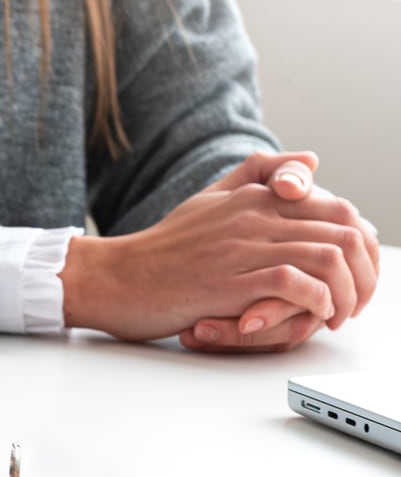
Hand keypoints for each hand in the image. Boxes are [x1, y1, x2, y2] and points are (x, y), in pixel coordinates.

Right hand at [61, 151, 377, 348]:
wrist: (112, 278)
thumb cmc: (159, 249)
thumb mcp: (208, 198)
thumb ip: (256, 175)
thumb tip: (311, 160)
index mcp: (253, 196)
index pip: (337, 207)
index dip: (361, 243)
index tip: (355, 272)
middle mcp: (254, 214)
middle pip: (344, 230)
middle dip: (364, 271)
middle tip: (357, 299)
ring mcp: (242, 247)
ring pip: (329, 256)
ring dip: (347, 291)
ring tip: (339, 313)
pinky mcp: (229, 281)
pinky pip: (297, 284)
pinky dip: (318, 303)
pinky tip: (315, 317)